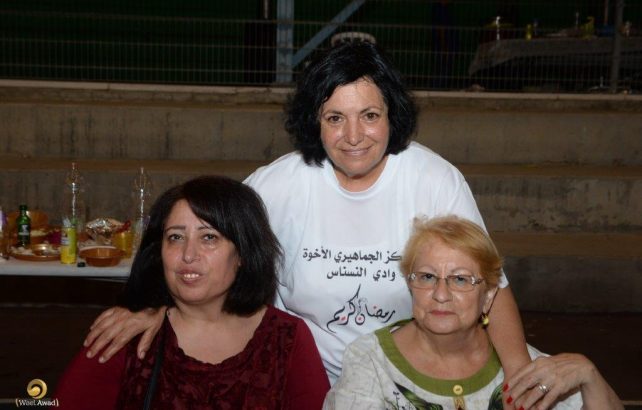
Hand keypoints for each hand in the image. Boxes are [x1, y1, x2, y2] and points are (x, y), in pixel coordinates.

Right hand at [83, 306, 164, 362]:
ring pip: (102, 325)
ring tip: (86, 344)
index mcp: (132, 327)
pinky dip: (97, 321)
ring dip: (93, 335)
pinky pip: (104, 314)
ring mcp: (118, 313)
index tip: (101, 359)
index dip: (109, 351)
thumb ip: (146, 342)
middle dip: (96, 346)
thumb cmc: (155, 312)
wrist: (154, 296)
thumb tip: (141, 356)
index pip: (118, 342)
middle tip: (89, 354)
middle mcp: (123, 320)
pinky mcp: (117, 307)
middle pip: (107, 335)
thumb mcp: (154, 328)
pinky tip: (92, 328)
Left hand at [504, 353, 619, 409]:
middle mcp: (544, 369)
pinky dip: (543, 404)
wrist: (581, 365)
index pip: (522, 372)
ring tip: (520, 408)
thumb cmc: (560, 364)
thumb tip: (520, 375)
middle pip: (527, 382)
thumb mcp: (546, 362)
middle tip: (509, 399)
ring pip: (537, 391)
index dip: (513, 381)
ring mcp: (553, 377)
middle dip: (517, 392)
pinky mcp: (561, 386)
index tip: (505, 388)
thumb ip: (535, 368)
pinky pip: (550, 397)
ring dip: (528, 401)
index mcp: (539, 362)